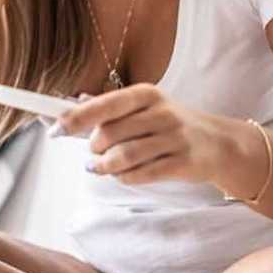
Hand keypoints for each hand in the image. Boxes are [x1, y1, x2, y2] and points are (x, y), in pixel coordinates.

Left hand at [54, 83, 226, 185]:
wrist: (219, 144)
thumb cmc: (172, 125)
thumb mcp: (146, 107)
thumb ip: (110, 108)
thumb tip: (73, 102)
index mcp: (146, 94)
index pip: (104, 105)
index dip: (75, 118)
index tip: (54, 129)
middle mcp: (160, 113)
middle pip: (110, 134)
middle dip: (94, 148)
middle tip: (93, 153)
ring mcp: (173, 138)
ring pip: (123, 157)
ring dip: (105, 167)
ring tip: (100, 167)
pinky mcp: (181, 163)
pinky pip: (141, 174)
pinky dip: (125, 178)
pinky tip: (123, 175)